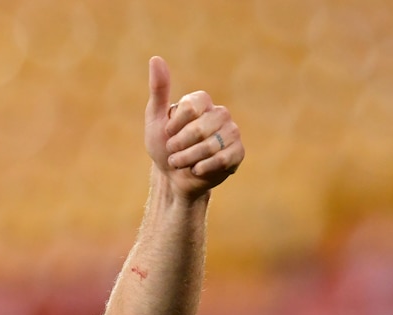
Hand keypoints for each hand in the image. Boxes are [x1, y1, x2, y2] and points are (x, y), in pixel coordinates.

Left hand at [144, 56, 243, 196]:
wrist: (173, 177)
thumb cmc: (164, 147)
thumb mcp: (155, 119)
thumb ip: (158, 90)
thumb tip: (155, 58)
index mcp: (202, 102)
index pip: (194, 105)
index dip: (176, 124)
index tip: (168, 133)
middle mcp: (220, 114)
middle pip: (201, 128)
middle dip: (180, 145)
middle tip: (172, 152)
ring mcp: (231, 133)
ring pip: (212, 145)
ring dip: (188, 158)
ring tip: (180, 162)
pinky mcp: (238, 153)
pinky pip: (224, 158)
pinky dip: (204, 167)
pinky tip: (196, 170)